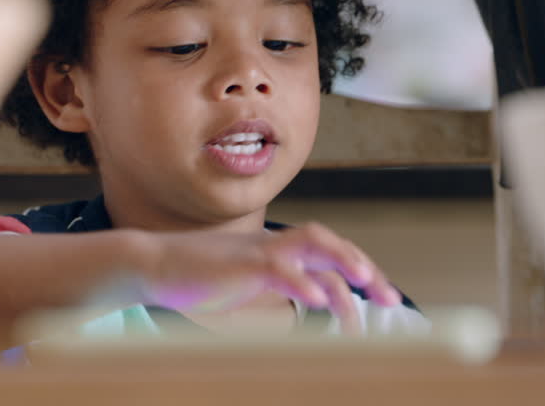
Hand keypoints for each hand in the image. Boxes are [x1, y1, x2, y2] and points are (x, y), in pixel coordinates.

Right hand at [137, 223, 400, 334]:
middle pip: (333, 245)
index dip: (362, 271)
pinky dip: (300, 280)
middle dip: (365, 269)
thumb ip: (280, 287)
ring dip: (343, 264)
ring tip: (363, 287)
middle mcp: (277, 245)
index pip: (333, 254)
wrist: (154, 265)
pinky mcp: (241, 264)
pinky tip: (317, 298)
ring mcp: (260, 251)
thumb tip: (310, 300)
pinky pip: (277, 267)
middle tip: (390, 299)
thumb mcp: (250, 284)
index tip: (386, 298)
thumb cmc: (201, 277)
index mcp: (281, 250)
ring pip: (313, 246)